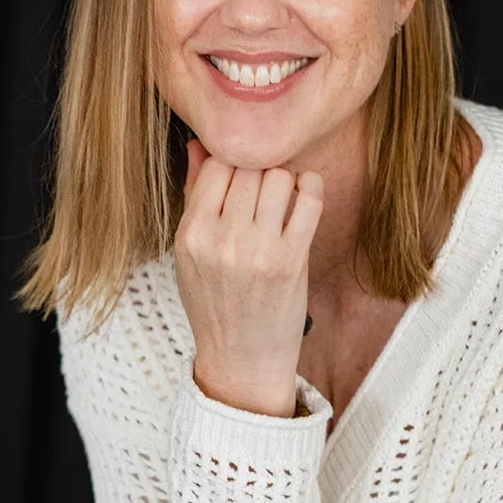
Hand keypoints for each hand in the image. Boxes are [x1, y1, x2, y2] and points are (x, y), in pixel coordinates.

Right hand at [177, 137, 324, 412]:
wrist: (242, 359)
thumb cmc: (216, 303)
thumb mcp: (191, 253)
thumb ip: (195, 196)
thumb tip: (200, 143)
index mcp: (191, 235)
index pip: (216, 165)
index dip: (234, 162)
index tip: (244, 173)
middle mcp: (221, 240)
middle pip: (248, 167)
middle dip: (260, 170)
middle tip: (266, 188)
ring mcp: (257, 251)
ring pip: (278, 177)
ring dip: (285, 179)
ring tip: (282, 195)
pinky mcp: (290, 260)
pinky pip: (308, 200)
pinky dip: (311, 187)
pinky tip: (305, 193)